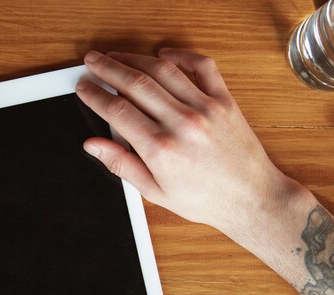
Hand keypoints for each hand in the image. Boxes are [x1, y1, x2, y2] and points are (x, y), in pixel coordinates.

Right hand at [75, 49, 306, 236]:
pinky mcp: (224, 100)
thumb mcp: (154, 191)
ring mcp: (205, 108)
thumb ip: (121, 165)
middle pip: (135, 84)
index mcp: (160, 148)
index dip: (95, 95)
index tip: (84, 86)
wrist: (251, 198)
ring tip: (117, 56)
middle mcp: (181, 123)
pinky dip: (180, 56)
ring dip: (135, 59)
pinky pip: (201, 66)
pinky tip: (163, 56)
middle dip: (108, 68)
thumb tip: (93, 145)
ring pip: (162, 71)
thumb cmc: (204, 199)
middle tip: (92, 60)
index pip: (117, 111)